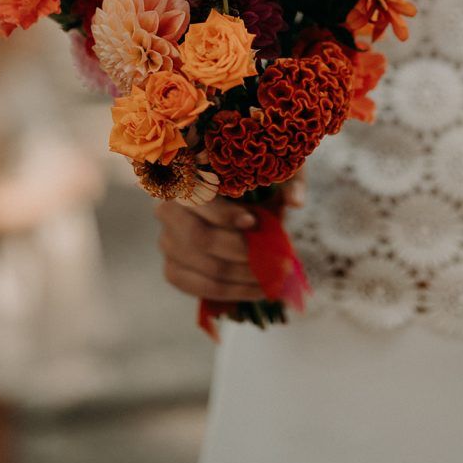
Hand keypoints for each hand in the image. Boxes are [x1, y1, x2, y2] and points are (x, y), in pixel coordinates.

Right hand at [155, 167, 307, 302]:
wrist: (240, 203)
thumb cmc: (254, 180)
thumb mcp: (272, 170)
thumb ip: (287, 181)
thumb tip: (296, 202)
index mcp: (185, 176)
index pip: (195, 198)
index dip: (223, 214)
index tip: (253, 222)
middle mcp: (166, 208)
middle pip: (199, 238)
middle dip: (241, 251)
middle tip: (276, 259)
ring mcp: (166, 241)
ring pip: (203, 266)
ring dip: (244, 276)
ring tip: (276, 277)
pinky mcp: (173, 268)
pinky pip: (198, 287)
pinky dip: (233, 292)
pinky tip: (259, 289)